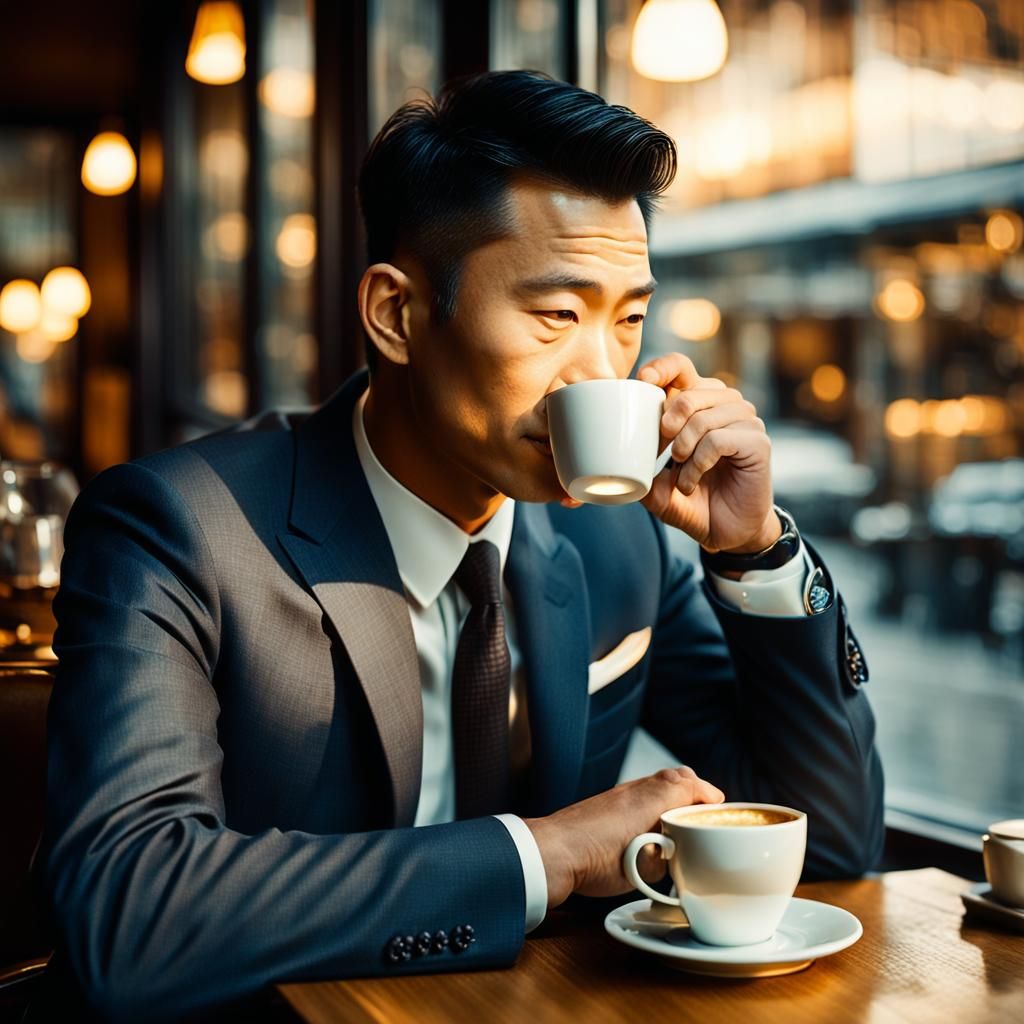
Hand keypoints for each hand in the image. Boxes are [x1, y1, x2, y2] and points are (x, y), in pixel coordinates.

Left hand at [524, 766, 724, 906]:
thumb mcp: (646, 861)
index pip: (688, 783)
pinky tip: (649, 827)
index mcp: (652, 798)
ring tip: (681, 819)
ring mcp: (617, 796)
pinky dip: (651, 804)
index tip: (720, 807)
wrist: (553, 852)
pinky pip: (635, 795)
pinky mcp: (603, 806)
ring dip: (672, 796)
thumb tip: (679, 839)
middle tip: (705, 810)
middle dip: (693, 790)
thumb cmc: (597, 857)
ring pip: (653, 784)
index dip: (707, 794)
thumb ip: (669, 850)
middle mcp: (635, 790)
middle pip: (673, 778)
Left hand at [636, 354, 779, 553]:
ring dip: (683, 452)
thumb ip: (636, 462)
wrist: (723, 531)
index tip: (643, 382)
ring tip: (681, 477)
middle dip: (668, 425)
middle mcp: (725, 404)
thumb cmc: (691, 501)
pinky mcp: (757, 440)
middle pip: (689, 393)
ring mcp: (745, 419)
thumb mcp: (654, 483)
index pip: (680, 366)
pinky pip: (717, 440)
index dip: (661, 368)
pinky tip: (691, 483)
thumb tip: (612, 445)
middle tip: (665, 455)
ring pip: (703, 418)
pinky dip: (698, 464)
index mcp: (699, 403)